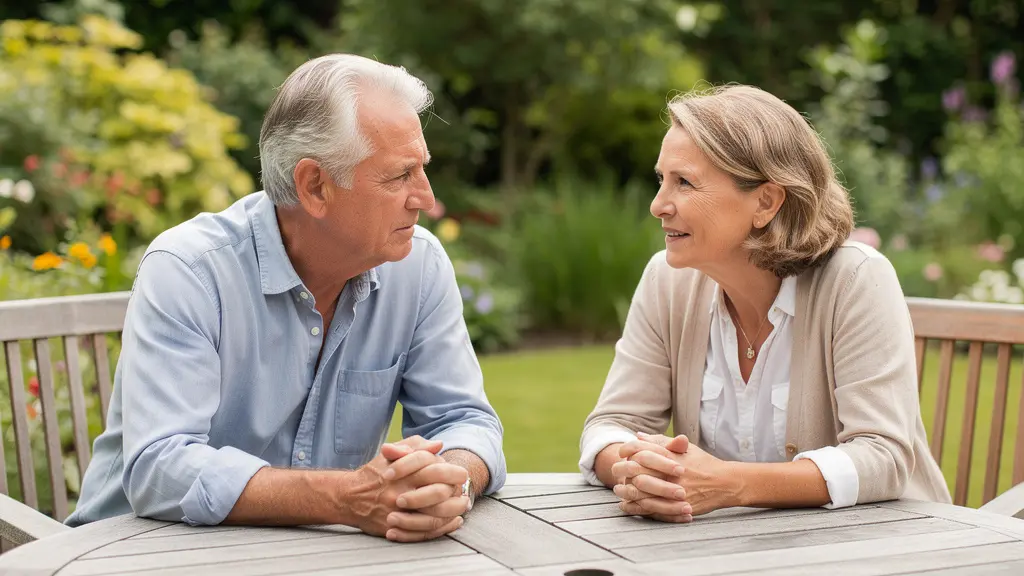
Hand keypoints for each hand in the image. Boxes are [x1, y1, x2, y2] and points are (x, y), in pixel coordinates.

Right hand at [346, 436, 468, 541]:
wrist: (348, 497)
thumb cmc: (375, 473)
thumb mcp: (391, 453)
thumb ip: (415, 446)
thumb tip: (439, 444)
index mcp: (404, 472)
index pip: (437, 470)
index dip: (453, 473)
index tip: (461, 475)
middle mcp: (402, 491)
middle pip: (439, 494)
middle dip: (457, 494)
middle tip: (465, 494)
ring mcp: (398, 512)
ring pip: (434, 515)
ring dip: (453, 512)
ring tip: (463, 507)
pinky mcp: (395, 527)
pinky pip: (424, 532)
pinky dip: (443, 528)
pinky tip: (453, 522)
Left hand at [620, 432, 742, 516]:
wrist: (725, 483)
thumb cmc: (703, 463)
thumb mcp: (685, 448)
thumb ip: (660, 441)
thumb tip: (637, 435)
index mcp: (672, 456)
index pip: (643, 450)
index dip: (628, 450)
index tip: (621, 453)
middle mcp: (672, 473)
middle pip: (638, 471)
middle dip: (622, 470)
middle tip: (615, 471)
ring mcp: (675, 491)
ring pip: (641, 492)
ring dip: (626, 490)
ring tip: (618, 489)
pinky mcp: (677, 507)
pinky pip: (651, 509)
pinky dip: (636, 507)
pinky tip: (627, 504)